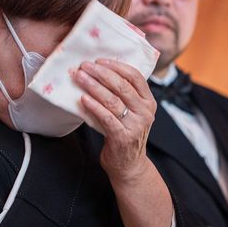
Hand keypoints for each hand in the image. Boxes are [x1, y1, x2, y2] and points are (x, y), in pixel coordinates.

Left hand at [74, 59, 156, 183]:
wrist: (128, 166)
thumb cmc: (125, 133)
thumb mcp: (130, 112)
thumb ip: (122, 94)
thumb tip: (99, 71)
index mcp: (148, 101)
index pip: (135, 76)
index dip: (116, 66)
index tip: (99, 60)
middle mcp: (145, 112)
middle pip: (122, 86)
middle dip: (101, 73)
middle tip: (84, 66)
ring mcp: (135, 125)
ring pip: (113, 100)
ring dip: (93, 86)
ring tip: (79, 78)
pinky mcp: (123, 137)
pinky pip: (106, 117)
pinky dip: (93, 106)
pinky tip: (82, 98)